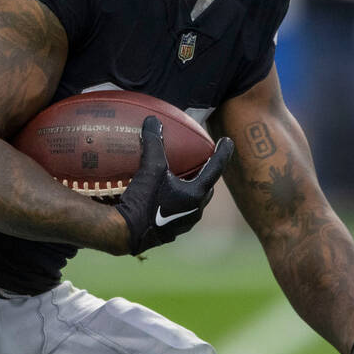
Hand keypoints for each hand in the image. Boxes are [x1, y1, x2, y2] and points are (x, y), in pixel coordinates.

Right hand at [113, 116, 233, 254]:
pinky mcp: (169, 232)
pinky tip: (164, 196)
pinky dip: (176, 200)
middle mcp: (194, 211)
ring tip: (183, 178)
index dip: (223, 153)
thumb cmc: (142, 200)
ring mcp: (183, 224)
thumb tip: (153, 120)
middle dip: (206, 174)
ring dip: (191, 188)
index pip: (215, 168)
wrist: (125, 233)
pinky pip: (179, 212)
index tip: (228, 140)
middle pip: (206, 187)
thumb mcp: (150, 168)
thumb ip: (154, 143)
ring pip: (193, 202)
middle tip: (203, 161)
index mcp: (196, 194)